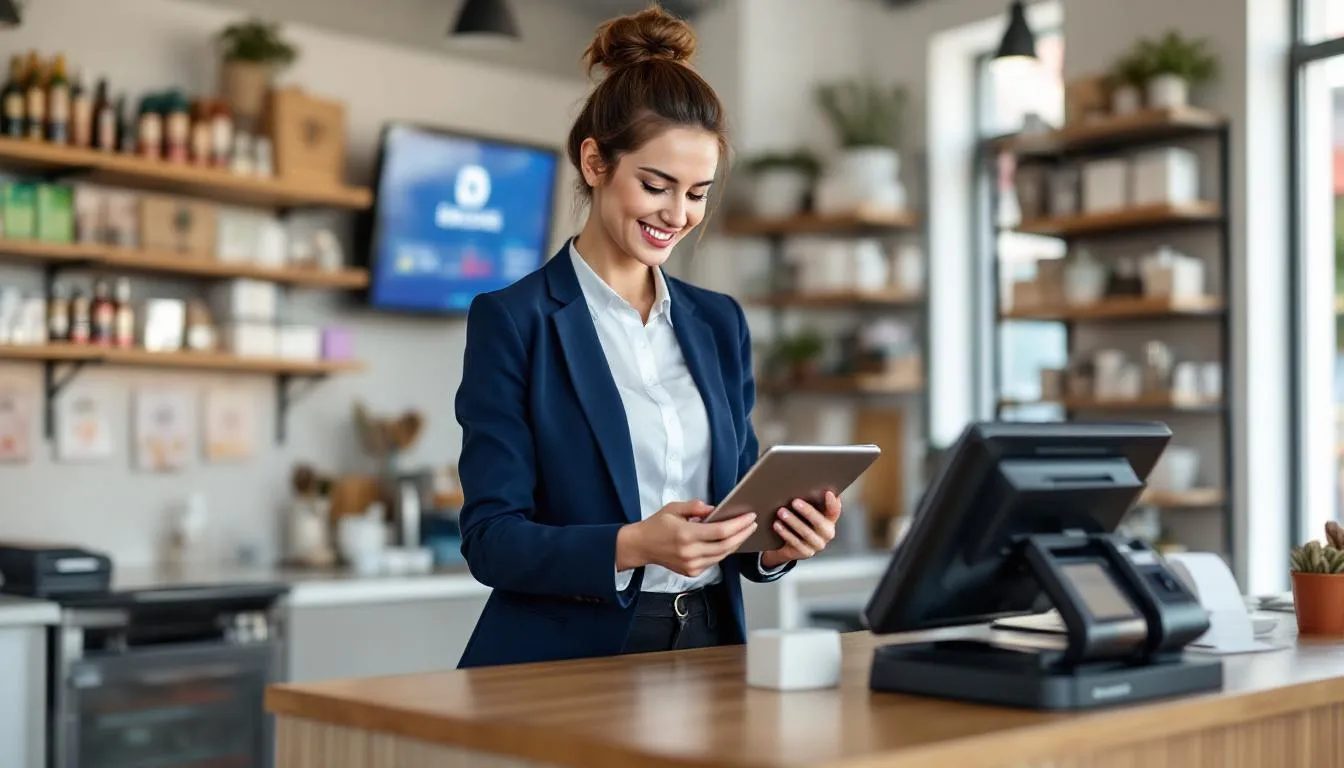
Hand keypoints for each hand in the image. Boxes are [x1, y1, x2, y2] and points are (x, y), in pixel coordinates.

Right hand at [617, 500, 757, 577]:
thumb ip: (694, 507)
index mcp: (686, 535)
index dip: (739, 524)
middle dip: (743, 534)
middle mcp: (690, 552)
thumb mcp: (673, 508)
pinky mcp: (692, 572)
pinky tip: (729, 542)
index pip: (721, 531)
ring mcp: (691, 565)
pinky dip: (724, 551)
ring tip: (744, 531)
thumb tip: (714, 509)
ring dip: (736, 543)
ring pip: (723, 555)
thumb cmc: (656, 525)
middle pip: (726, 545)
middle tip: (752, 524)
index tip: (749, 516)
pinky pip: (714, 561)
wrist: (641, 546)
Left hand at [760, 491, 841, 569]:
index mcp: (830, 520)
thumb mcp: (805, 510)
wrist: (789, 544)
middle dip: (807, 511)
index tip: (827, 492)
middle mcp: (827, 533)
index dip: (833, 503)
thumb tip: (802, 480)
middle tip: (794, 501)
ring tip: (781, 512)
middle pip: (820, 523)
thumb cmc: (799, 520)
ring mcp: (818, 545)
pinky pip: (795, 543)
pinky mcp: (806, 553)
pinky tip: (777, 524)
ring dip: (793, 521)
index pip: (835, 511)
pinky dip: (785, 533)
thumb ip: (809, 499)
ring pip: (806, 533)